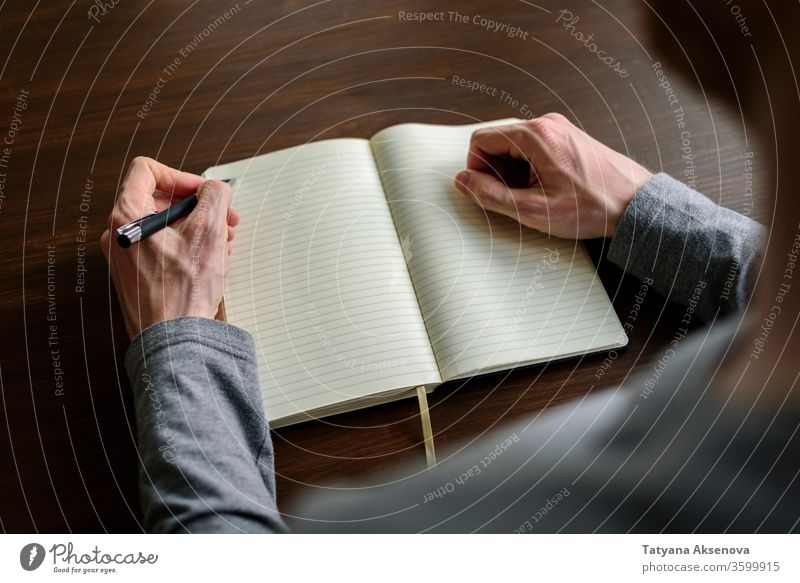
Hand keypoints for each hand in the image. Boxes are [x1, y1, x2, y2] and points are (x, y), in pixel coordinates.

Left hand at [100, 157, 238, 338]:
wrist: (172, 340)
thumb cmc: (182, 294)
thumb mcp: (209, 232)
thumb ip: (214, 196)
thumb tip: (214, 189)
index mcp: (127, 216)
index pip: (147, 171)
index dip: (182, 176)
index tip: (203, 191)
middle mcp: (118, 234)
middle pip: (159, 200)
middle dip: (198, 206)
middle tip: (224, 219)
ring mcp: (124, 256)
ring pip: (163, 225)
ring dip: (196, 227)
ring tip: (223, 242)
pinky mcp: (134, 275)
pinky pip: (161, 248)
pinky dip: (186, 246)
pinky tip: (210, 260)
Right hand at [454, 113, 652, 238]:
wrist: (637, 204)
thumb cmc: (592, 207)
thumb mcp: (533, 210)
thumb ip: (491, 196)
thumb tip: (463, 182)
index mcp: (535, 135)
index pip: (480, 140)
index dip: (476, 170)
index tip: (489, 192)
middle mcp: (546, 124)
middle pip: (496, 142)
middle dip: (496, 173)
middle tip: (515, 199)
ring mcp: (558, 129)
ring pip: (514, 148)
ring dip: (513, 174)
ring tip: (535, 197)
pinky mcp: (567, 139)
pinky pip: (532, 150)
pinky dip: (530, 171)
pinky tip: (547, 190)